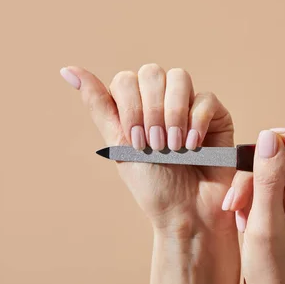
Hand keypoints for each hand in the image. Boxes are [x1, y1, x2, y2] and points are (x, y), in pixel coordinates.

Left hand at [61, 64, 235, 235]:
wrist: (188, 213)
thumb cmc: (154, 186)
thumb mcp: (119, 146)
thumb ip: (99, 106)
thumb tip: (68, 70)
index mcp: (137, 106)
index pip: (126, 80)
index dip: (130, 107)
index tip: (136, 143)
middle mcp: (162, 101)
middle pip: (152, 73)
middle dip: (151, 111)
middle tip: (155, 145)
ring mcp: (190, 105)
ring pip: (179, 78)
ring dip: (173, 113)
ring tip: (174, 146)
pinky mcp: (216, 115)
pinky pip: (206, 98)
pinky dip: (196, 122)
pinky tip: (193, 147)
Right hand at [225, 126, 284, 283]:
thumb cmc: (278, 279)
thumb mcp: (267, 226)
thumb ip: (268, 179)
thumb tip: (270, 137)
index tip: (277, 153)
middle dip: (267, 164)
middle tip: (241, 190)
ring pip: (281, 164)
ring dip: (253, 180)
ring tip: (235, 207)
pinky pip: (271, 181)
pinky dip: (253, 192)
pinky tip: (241, 214)